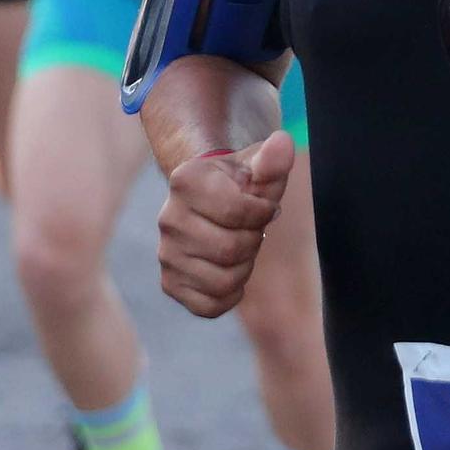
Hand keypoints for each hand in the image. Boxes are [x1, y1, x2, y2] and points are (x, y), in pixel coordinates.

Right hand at [157, 131, 293, 318]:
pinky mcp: (170, 283)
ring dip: (244, 268)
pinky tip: (230, 272)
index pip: (238, 211)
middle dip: (254, 240)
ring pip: (223, 280)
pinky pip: (209, 306)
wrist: (210, 201)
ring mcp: (166, 254)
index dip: (263, 212)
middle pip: (231, 249)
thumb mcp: (257, 166)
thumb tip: (283, 143)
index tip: (264, 205)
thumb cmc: (240, 183)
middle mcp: (168, 218)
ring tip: (240, 248)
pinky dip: (230, 294)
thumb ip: (272, 159)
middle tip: (251, 229)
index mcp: (186, 180)